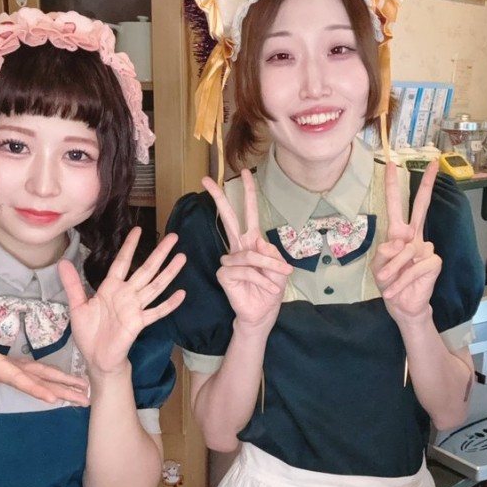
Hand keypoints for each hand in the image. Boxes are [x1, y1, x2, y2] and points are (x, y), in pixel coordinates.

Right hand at [0, 284, 88, 404]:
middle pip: (36, 382)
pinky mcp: (4, 372)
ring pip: (37, 382)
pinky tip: (62, 386)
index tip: (52, 398)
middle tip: (86, 399)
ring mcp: (5, 374)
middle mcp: (3, 372)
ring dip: (60, 389)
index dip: (34, 387)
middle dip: (61, 390)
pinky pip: (31, 378)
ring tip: (83, 397)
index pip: (15, 377)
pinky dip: (48, 382)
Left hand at [59, 227, 185, 376]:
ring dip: (169, 273)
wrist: (96, 358)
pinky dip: (169, 304)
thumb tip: (62, 262)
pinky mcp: (139, 322)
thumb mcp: (77, 306)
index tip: (138, 229)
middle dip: (159, 253)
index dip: (130, 246)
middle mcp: (126, 294)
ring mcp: (135, 308)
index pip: (122, 262)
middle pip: (146, 269)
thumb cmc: (88, 333)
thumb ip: (72, 284)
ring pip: (155, 286)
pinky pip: (157, 312)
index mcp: (111, 288)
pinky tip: (182, 294)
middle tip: (173, 237)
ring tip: (182, 258)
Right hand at [203, 170, 291, 332]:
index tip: (244, 172)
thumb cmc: (271, 289)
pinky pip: (245, 270)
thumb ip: (270, 253)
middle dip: (218, 198)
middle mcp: (238, 247)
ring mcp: (229, 260)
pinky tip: (265, 288)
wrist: (262, 313)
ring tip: (277, 278)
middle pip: (228, 218)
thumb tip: (255, 243)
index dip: (248, 193)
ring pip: (249, 254)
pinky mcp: (225, 274)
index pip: (248, 213)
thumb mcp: (280, 269)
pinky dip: (260, 279)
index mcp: (252, 242)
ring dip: (268, 266)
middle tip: (206, 179)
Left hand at [373, 162, 441, 322]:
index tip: (392, 164)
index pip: (396, 205)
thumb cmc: (389, 282)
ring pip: (407, 251)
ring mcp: (426, 248)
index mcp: (398, 232)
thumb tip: (400, 244)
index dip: (393, 185)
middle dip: (427, 185)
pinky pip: (416, 266)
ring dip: (393, 270)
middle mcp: (414, 236)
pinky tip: (397, 289)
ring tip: (388, 283)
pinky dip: (403, 280)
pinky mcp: (434, 261)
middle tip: (434, 163)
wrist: (402, 304)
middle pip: (421, 206)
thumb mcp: (378, 266)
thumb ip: (385, 252)